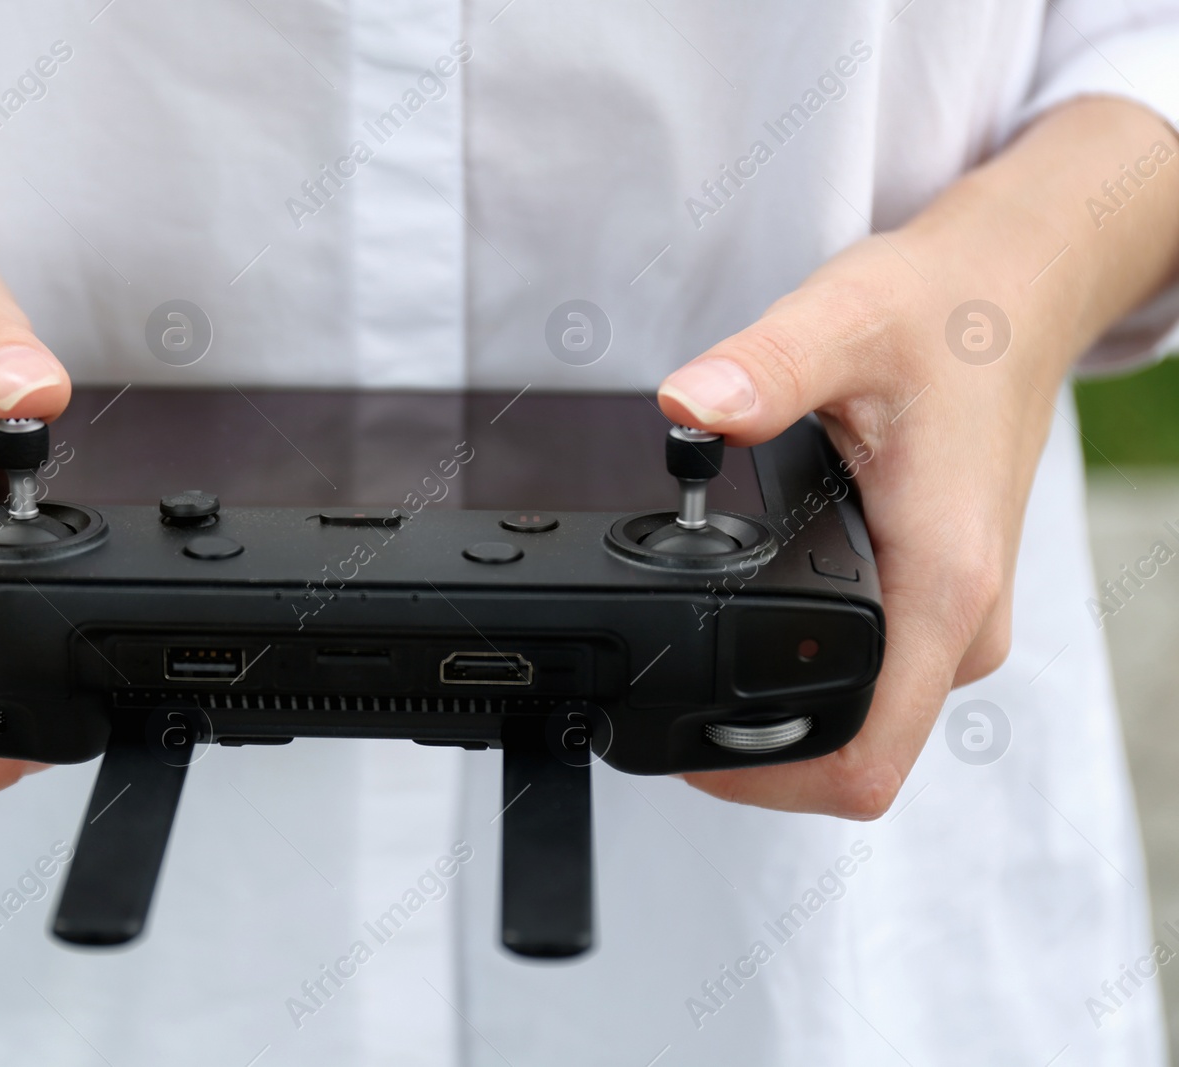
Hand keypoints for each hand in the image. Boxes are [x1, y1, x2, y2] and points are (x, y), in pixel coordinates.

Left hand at [662, 98, 1178, 818]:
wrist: (1013, 294)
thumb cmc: (945, 314)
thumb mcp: (843, 323)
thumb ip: (762, 371)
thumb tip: (688, 408)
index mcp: (942, 583)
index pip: (866, 758)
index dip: (768, 782)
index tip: (686, 750)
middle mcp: (961, 622)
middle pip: (859, 758)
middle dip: (759, 755)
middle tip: (673, 693)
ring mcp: (956, 620)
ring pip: (868, 724)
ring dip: (785, 713)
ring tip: (707, 652)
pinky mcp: (942, 604)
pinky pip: (877, 682)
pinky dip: (813, 675)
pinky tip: (758, 624)